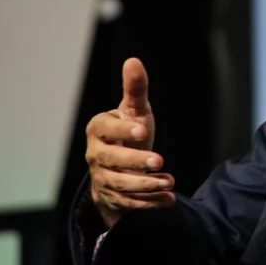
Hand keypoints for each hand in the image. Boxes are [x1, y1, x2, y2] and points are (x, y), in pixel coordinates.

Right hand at [86, 58, 175, 228]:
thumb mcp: (134, 110)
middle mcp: (95, 155)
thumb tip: (133, 60)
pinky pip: (129, 203)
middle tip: (160, 160)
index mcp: (98, 129)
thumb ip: (135, 90)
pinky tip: (168, 199)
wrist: (120, 164)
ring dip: (145, 186)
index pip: (106, 129)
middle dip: (136, 162)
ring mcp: (102, 178)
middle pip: (112, 160)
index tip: (143, 130)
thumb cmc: (129, 130)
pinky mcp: (112, 197)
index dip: (123, 130)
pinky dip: (149, 203)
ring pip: (120, 185)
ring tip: (169, 183)